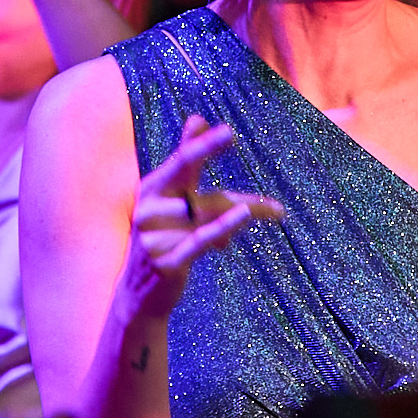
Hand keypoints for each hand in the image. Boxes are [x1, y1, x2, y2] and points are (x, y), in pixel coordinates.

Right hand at [119, 115, 283, 322]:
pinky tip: (243, 214)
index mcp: (151, 192)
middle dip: (203, 150)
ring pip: (206, 212)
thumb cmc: (167, 243)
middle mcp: (147, 209)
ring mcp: (153, 236)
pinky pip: (198, 240)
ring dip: (244, 211)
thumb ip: (188, 168)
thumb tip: (196, 118)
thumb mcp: (176, 206)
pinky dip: (222, 227)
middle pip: (184, 175)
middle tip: (230, 132)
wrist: (142, 299)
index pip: (178, 162)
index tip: (219, 126)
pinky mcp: (165, 262)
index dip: (196, 143)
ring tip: (276, 210)